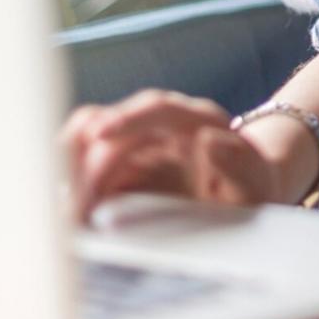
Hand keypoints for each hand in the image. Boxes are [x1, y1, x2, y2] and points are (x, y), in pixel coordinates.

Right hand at [62, 90, 278, 223]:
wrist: (242, 195)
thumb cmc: (249, 189)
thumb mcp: (254, 183)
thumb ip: (238, 163)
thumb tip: (209, 140)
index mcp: (194, 119)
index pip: (156, 108)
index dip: (127, 118)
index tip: (101, 134)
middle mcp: (158, 122)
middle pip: (109, 124)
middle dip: (88, 163)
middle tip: (76, 206)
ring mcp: (134, 140)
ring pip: (87, 140)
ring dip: (71, 171)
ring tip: (65, 210)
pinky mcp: (117, 164)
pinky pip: (84, 164)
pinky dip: (71, 181)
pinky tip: (64, 207)